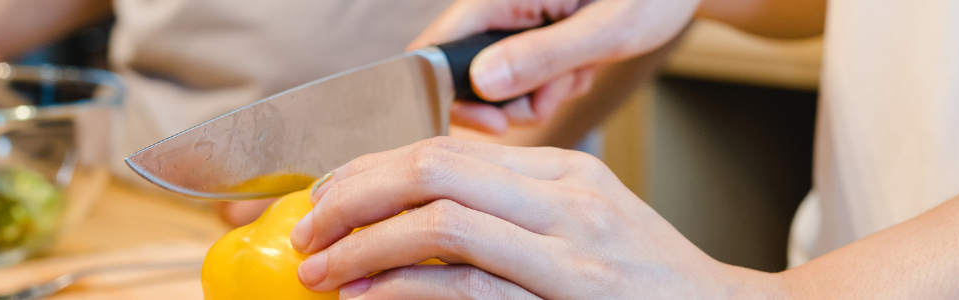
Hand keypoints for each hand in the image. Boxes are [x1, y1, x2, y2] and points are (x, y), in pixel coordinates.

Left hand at [287, 137, 771, 298]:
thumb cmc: (651, 288)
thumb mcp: (586, 230)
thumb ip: (514, 215)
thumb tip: (418, 224)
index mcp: (563, 171)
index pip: (444, 148)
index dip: (368, 170)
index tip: (326, 199)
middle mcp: (565, 196)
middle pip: (431, 166)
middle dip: (352, 196)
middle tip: (308, 231)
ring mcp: (569, 247)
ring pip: (440, 219)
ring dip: (362, 245)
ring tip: (320, 272)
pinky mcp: (567, 294)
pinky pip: (467, 283)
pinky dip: (403, 287)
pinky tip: (366, 296)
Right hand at [409, 0, 697, 133]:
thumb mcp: (607, 30)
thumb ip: (543, 55)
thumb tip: (482, 83)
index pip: (436, 46)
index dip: (451, 93)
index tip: (496, 124)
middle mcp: (499, 5)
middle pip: (462, 71)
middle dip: (505, 100)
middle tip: (551, 98)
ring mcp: (513, 22)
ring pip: (493, 81)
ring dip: (533, 95)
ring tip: (576, 75)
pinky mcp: (529, 36)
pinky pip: (520, 77)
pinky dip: (548, 86)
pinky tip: (578, 70)